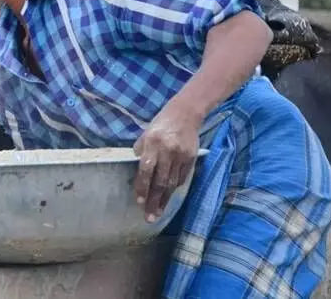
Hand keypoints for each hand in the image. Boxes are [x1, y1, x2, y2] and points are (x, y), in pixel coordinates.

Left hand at [133, 100, 201, 222]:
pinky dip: (174, 189)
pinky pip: (182, 178)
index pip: (146, 170)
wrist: (185, 114)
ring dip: (164, 200)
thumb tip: (138, 173)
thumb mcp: (145, 135)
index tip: (139, 202)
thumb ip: (140, 153)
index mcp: (153, 144)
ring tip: (158, 213)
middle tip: (149, 217)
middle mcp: (168, 151)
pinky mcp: (191, 158)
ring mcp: (181, 156)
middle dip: (154, 201)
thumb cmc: (160, 125)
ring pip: (172, 183)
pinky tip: (168, 198)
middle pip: (160, 181)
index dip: (142, 187)